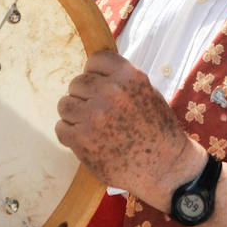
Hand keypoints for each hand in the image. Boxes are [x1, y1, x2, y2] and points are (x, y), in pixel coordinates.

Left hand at [55, 50, 201, 208]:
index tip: (98, 86)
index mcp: (129, 77)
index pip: (96, 59)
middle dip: (84, 97)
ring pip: (65, 104)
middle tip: (98, 114)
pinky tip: (88, 142)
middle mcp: (110, 92)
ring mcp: (94, 115)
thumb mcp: (148, 93)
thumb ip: (122, 81)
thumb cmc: (159, 131)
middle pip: (77, 83)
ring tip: (91, 127)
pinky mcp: (82, 139)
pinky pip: (61, 127)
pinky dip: (70, 135)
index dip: (94, 73)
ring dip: (74, 115)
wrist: (165, 167)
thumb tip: (94, 74)